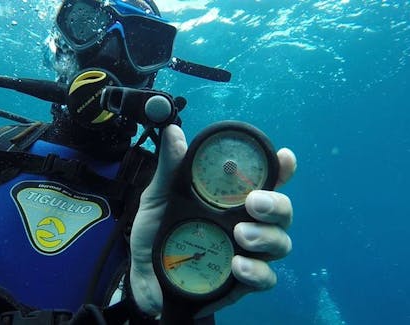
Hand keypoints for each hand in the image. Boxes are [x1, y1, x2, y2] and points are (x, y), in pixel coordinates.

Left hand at [129, 124, 296, 315]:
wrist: (143, 280)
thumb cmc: (155, 234)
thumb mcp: (159, 199)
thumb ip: (170, 169)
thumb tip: (173, 132)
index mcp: (229, 199)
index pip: (265, 180)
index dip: (281, 168)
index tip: (284, 158)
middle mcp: (245, 222)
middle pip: (282, 211)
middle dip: (276, 204)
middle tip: (254, 203)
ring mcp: (247, 253)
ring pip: (281, 242)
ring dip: (267, 236)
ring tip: (241, 234)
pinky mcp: (242, 283)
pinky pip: (266, 278)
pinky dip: (257, 272)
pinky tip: (238, 266)